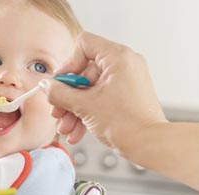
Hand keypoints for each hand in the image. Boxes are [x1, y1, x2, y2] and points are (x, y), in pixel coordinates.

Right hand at [41, 32, 166, 154]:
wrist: (150, 145)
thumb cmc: (128, 124)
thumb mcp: (85, 106)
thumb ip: (60, 93)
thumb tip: (47, 86)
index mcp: (118, 57)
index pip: (85, 45)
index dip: (69, 64)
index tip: (61, 84)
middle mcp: (126, 65)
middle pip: (86, 72)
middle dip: (69, 96)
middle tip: (58, 111)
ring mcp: (128, 81)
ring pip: (93, 89)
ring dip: (76, 109)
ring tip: (67, 128)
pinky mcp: (129, 97)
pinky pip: (103, 98)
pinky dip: (89, 113)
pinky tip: (78, 131)